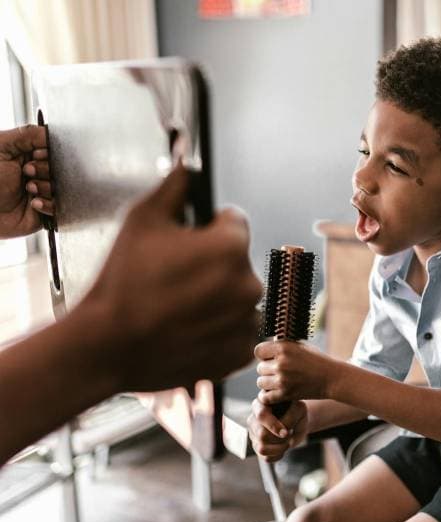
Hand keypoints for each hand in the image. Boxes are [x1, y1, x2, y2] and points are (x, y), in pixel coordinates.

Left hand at [0, 125, 51, 237]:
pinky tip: (34, 204)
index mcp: (26, 155)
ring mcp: (41, 192)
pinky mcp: (44, 212)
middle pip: (61, 167)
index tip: (35, 155)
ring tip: (28, 190)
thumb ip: (27, 134)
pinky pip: (60, 208)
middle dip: (45, 169)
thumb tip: (51, 132)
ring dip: (46, 188)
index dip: (48, 152)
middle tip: (26, 172)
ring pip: (62, 187)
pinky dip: (49, 206)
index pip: (53, 148)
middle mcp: (35, 172)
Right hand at [79, 165, 263, 391]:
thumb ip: (174, 188)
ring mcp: (247, 321)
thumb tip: (187, 167)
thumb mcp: (142, 221)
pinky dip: (219, 330)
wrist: (108, 347)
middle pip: (237, 262)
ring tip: (178, 307)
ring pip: (237, 297)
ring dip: (218, 298)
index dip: (210, 226)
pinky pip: (236, 331)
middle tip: (176, 278)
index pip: (234, 221)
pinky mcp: (239, 351)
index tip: (191, 238)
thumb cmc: (123, 284)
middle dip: (213, 264)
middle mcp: (249, 284)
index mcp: (231, 247)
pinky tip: (188, 329)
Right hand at [247, 399, 307, 460]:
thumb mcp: (299, 409)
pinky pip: (266, 458)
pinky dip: (279, 455)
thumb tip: (283, 433)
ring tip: (288, 442)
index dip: (273, 426)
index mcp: (260, 404)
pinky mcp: (257, 446)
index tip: (286, 433)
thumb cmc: (296, 412)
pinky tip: (284, 447)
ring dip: (279, 448)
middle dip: (279, 439)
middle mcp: (253, 419)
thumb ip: (291, 416)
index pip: (261, 416)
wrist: (296, 420)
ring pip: (262, 449)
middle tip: (290, 434)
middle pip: (261, 435)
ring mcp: (253, 434)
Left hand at [255, 341, 338, 402]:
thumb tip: (267, 344)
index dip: (264, 355)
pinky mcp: (285, 394)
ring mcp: (283, 379)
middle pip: (260, 368)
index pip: (258, 351)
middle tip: (282, 372)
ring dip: (269, 383)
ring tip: (280, 382)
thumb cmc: (316, 360)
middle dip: (269, 370)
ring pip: (261, 382)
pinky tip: (278, 392)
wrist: (332, 378)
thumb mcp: (300, 346)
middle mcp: (282, 362)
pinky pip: (265, 397)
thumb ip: (282, 345)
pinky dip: (270, 396)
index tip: (272, 358)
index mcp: (284, 347)